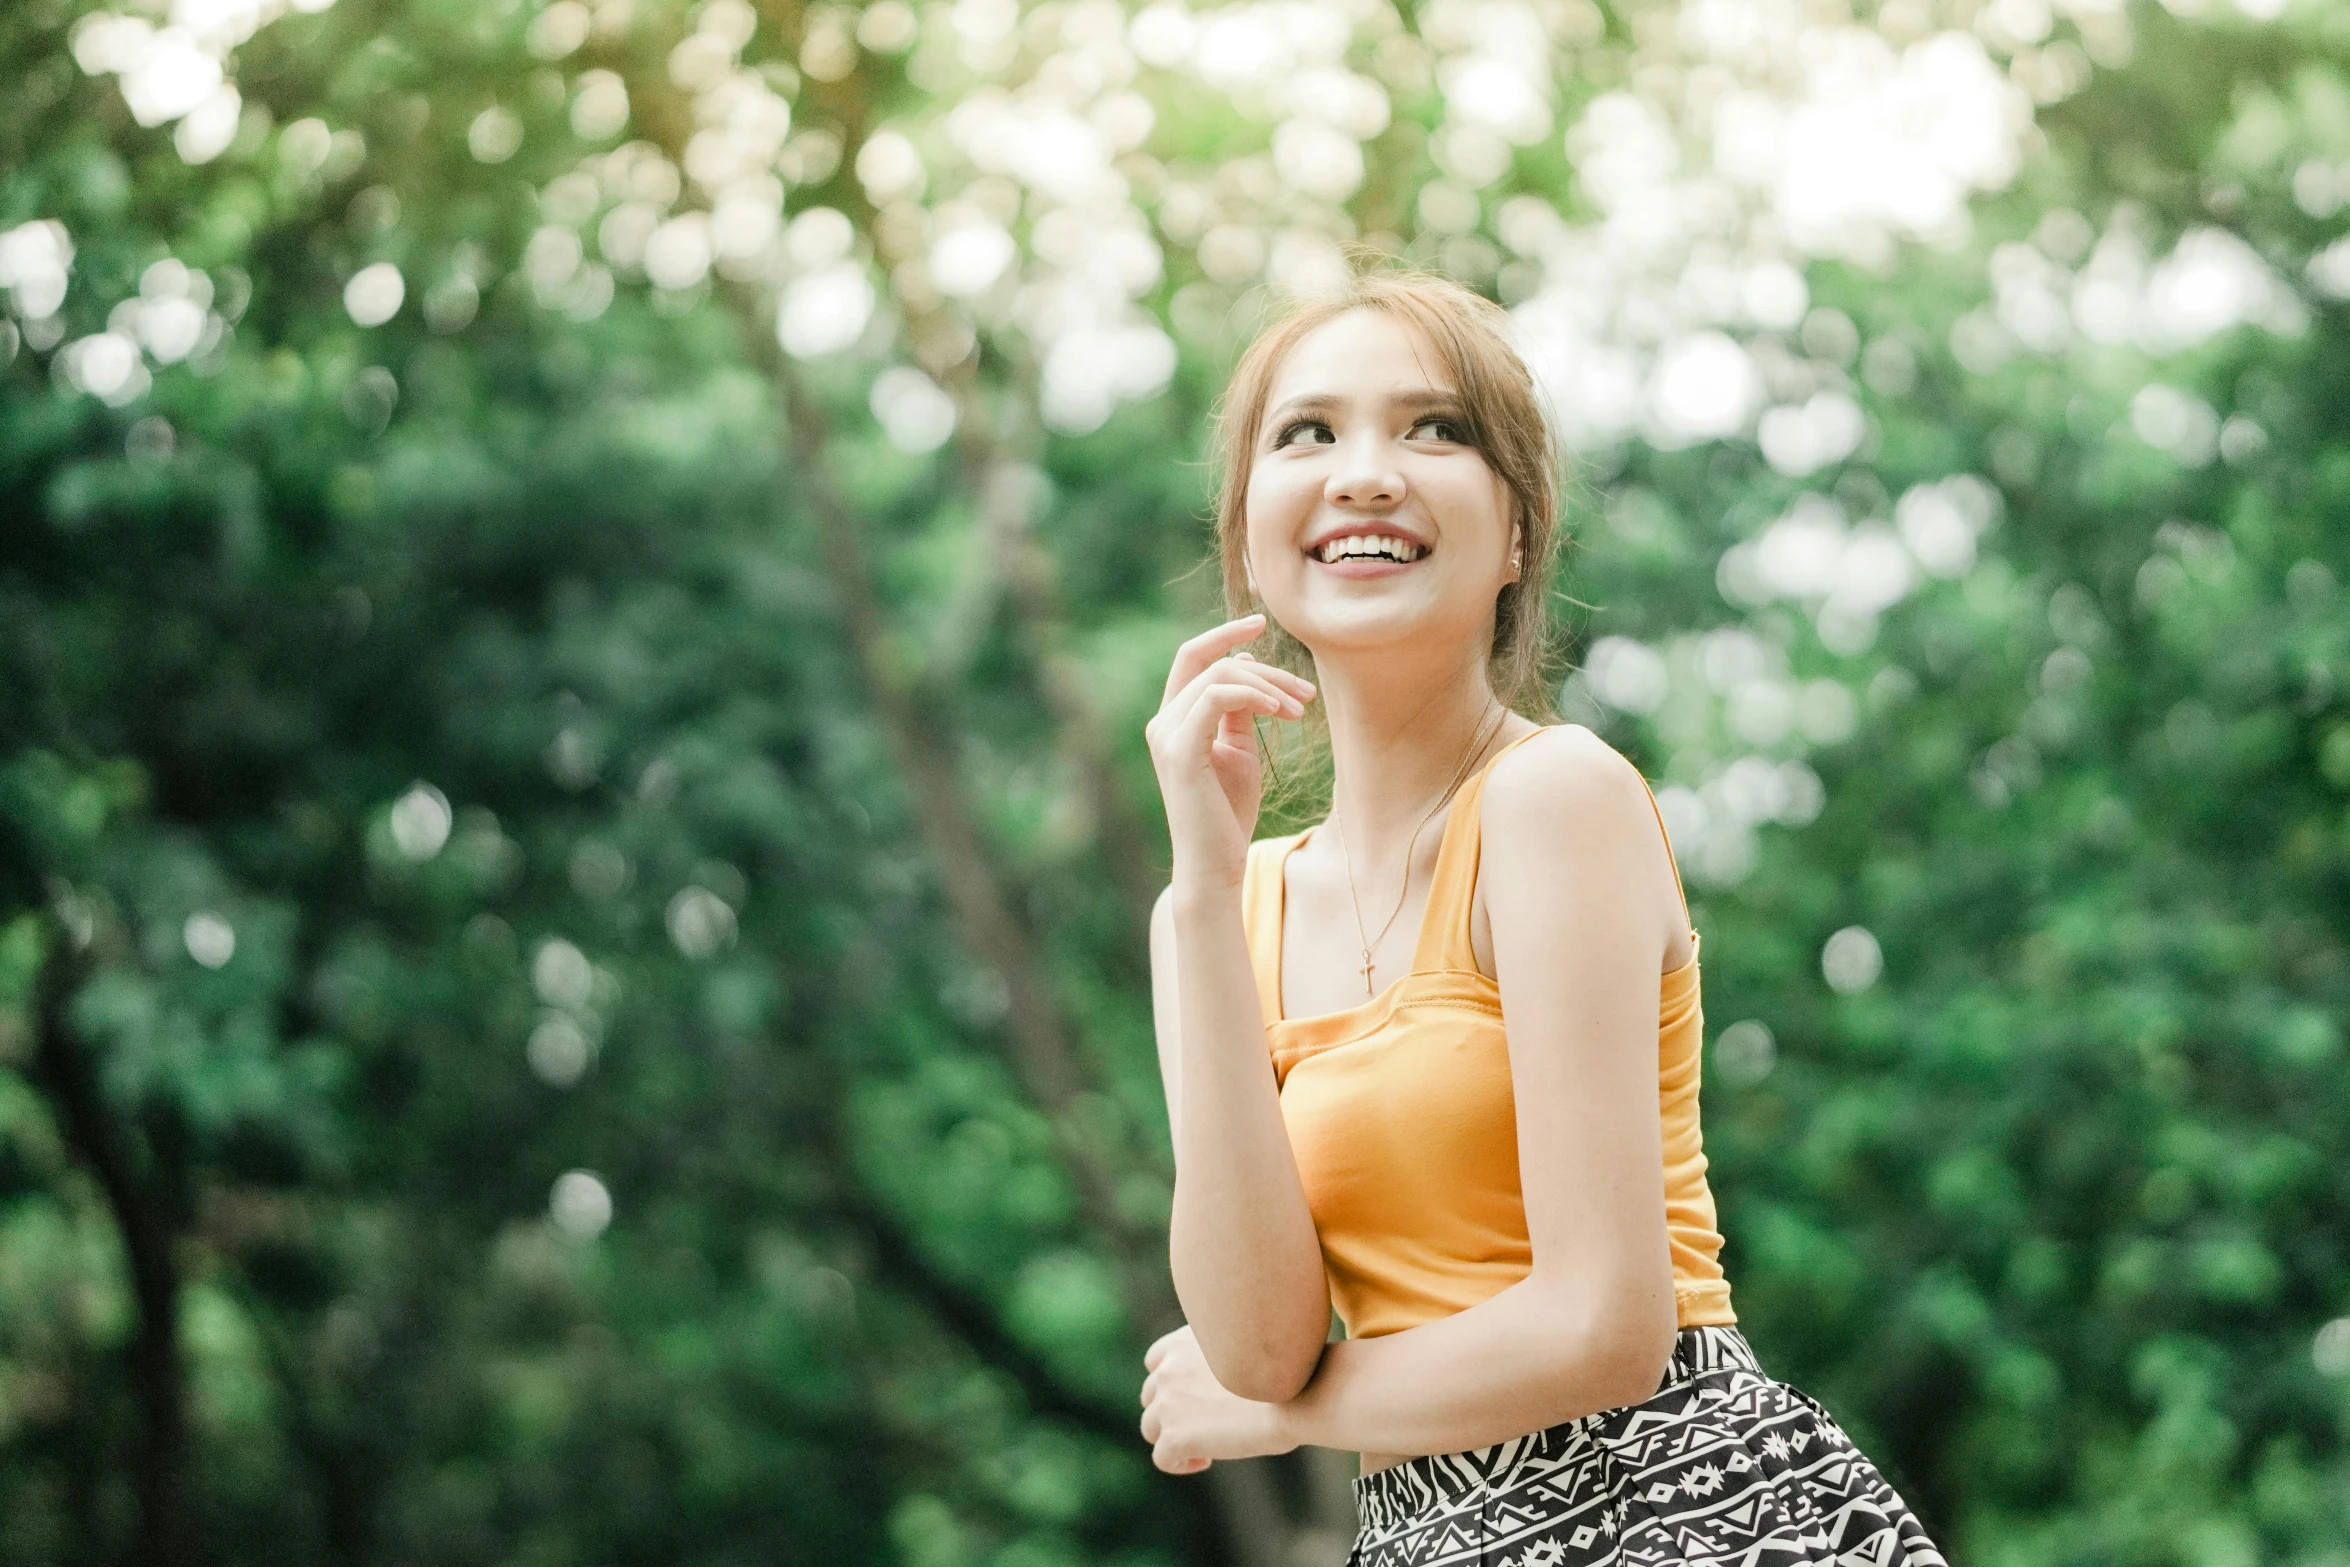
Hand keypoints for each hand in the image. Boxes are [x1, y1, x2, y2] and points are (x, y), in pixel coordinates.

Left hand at [1137, 1323, 1296, 1473]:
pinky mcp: (1175, 1437)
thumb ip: (1223, 1358)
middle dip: (1173, 1411)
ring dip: (1173, 1437)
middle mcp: (1169, 1369)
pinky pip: (1162, 1458)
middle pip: (1151, 1395)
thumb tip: (1227, 1382)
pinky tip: (1205, 1461)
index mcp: (1185, 1342)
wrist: (1297, 1396)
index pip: (1156, 1360)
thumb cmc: (1289, 1373)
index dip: (1172, 1382)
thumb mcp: (1248, 1349)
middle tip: (1207, 1424)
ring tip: (1206, 1447)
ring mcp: (1167, 1404)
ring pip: (1151, 1427)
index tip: (1198, 1396)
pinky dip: (1180, 1463)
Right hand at [1144, 614, 1317, 890]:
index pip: (1192, 657)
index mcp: (1173, 719)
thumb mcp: (1238, 752)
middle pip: (1214, 662)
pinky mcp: (1180, 750)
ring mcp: (1167, 734)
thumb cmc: (1227, 815)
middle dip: (1267, 670)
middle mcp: (1162, 722)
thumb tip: (1249, 670)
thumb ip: (1239, 712)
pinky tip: (1281, 711)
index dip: (1224, 634)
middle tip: (1306, 692)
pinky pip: (1218, 697)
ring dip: (1270, 685)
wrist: (1215, 865)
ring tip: (1300, 709)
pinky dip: (1254, 695)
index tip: (1261, 622)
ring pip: (1221, 676)